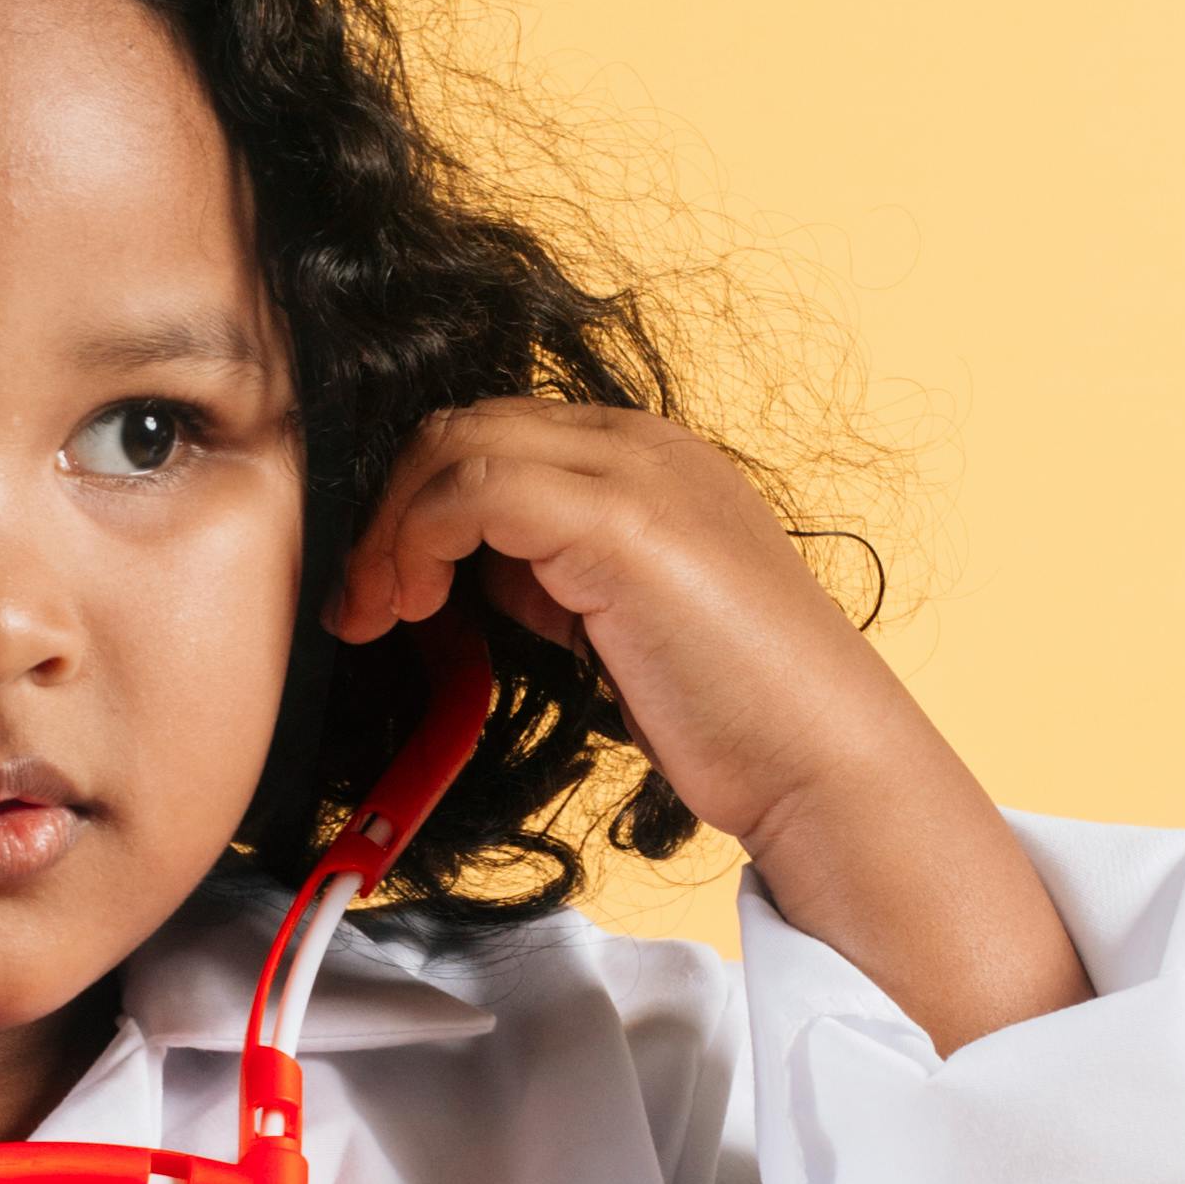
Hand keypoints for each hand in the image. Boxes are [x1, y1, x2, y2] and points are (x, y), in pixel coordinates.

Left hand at [328, 404, 1087, 1052]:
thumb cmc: (734, 713)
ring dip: (391, 529)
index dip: (421, 501)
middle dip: (389, 507)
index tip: (388, 588)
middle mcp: (642, 446)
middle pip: (464, 424)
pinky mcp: (621, 522)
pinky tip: (412, 607)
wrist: (823, 759)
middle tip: (360, 602)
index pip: (497, 436)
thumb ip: (555, 574)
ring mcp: (635, 474)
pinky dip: (418, 541)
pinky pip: (474, 490)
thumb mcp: (622, 620)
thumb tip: (476, 564)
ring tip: (377, 611)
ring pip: (456, 445)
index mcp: (648, 460)